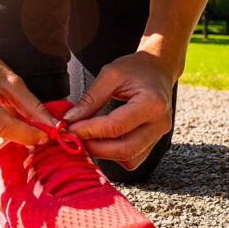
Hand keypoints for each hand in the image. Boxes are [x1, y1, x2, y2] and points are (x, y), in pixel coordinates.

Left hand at [63, 51, 173, 170]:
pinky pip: (133, 159)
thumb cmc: (136, 68)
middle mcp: (159, 123)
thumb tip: (70, 120)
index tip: (69, 129)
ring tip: (87, 139)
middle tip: (74, 139)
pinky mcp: (154, 141)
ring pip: (130, 159)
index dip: (89, 131)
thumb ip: (90, 99)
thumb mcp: (110, 75)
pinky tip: (103, 142)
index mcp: (152, 103)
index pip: (115, 126)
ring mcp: (159, 135)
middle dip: (95, 148)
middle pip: (125, 149)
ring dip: (105, 154)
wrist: (158, 69)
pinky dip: (115, 155)